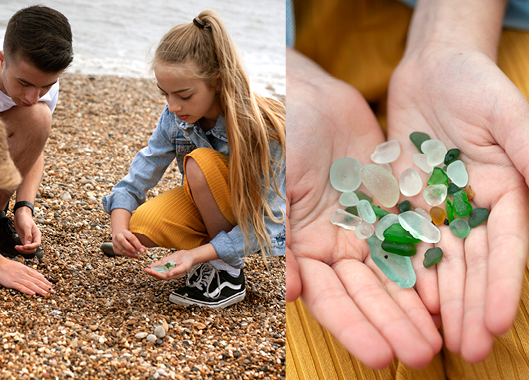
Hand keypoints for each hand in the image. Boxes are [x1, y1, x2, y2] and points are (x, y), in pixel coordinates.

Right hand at [0, 256, 53, 295]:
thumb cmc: (8, 265)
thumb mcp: (21, 266)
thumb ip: (31, 271)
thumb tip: (41, 275)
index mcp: (26, 270)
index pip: (38, 276)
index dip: (45, 282)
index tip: (51, 286)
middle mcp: (24, 274)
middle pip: (36, 281)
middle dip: (45, 286)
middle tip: (52, 291)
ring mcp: (18, 278)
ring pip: (30, 284)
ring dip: (39, 289)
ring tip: (45, 293)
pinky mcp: (11, 282)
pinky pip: (20, 287)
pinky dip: (27, 290)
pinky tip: (32, 293)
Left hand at [13, 208, 40, 253]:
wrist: (20, 215)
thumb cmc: (25, 218)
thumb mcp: (26, 226)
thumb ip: (28, 235)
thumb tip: (28, 244)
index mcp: (37, 235)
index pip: (37, 244)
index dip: (31, 247)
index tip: (24, 246)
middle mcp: (34, 238)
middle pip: (33, 249)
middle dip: (26, 250)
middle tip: (19, 247)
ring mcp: (28, 239)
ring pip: (28, 249)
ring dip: (23, 250)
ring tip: (17, 247)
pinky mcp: (23, 239)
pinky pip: (23, 247)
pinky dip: (20, 248)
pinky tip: (16, 246)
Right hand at [111, 229, 145, 257]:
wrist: (119, 235)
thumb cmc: (128, 237)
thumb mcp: (133, 238)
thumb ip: (139, 244)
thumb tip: (143, 249)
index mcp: (124, 232)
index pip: (131, 237)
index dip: (137, 244)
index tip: (142, 250)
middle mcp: (118, 236)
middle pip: (122, 241)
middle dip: (129, 247)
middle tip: (136, 252)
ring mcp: (115, 242)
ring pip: (121, 248)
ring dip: (129, 253)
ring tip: (136, 255)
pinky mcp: (114, 248)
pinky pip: (120, 253)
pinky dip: (127, 255)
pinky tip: (131, 255)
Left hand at [144, 249, 195, 279]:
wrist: (188, 255)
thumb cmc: (188, 262)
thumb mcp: (184, 267)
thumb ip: (176, 271)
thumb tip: (169, 275)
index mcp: (174, 275)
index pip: (164, 276)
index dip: (158, 275)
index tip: (153, 272)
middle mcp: (169, 272)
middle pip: (159, 274)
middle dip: (152, 273)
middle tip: (147, 270)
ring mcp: (167, 267)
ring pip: (158, 270)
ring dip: (152, 270)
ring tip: (146, 269)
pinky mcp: (166, 262)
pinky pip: (159, 265)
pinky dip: (154, 265)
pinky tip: (150, 265)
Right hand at [286, 48, 441, 368]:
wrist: (303, 93)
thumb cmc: (278, 138)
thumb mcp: (275, 189)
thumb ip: (281, 241)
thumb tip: (289, 294)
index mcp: (301, 246)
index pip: (329, 297)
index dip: (354, 327)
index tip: (381, 356)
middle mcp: (333, 242)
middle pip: (367, 293)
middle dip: (393, 324)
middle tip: (424, 354)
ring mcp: (363, 224)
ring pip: (394, 272)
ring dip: (415, 305)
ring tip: (444, 336)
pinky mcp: (389, 203)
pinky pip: (412, 236)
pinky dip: (428, 263)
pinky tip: (448, 288)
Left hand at [386, 43, 528, 362]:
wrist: (432, 70)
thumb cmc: (477, 85)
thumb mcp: (509, 115)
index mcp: (509, 195)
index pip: (506, 249)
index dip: (502, 287)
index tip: (499, 325)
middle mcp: (473, 211)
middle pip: (471, 267)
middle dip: (468, 309)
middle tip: (463, 351)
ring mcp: (438, 210)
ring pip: (436, 263)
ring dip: (435, 303)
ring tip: (431, 341)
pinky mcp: (404, 203)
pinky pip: (401, 240)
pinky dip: (401, 271)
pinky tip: (398, 302)